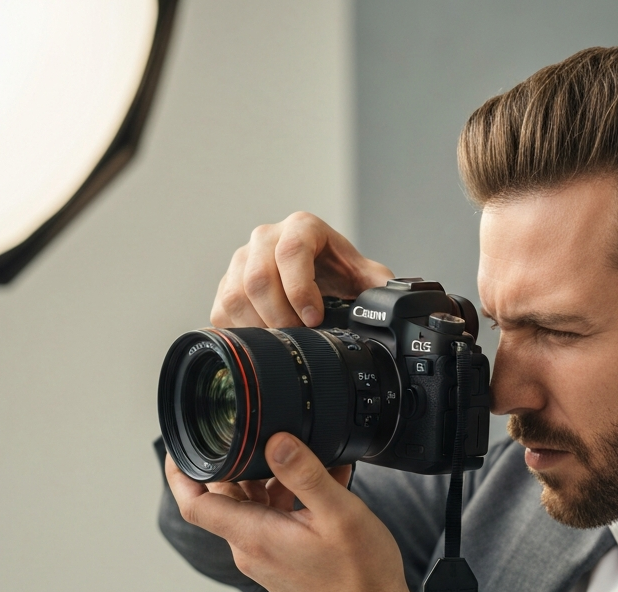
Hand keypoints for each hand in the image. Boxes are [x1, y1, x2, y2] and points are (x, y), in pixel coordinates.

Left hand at [165, 436, 420, 591]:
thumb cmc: (360, 579)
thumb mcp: (338, 514)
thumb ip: (305, 474)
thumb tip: (276, 440)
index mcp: (254, 536)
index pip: (194, 502)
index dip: (180, 471)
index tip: (182, 446)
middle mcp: (251, 549)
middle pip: (225, 496)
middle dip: (243, 463)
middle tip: (269, 438)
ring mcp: (266, 557)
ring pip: (253, 506)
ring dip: (273, 480)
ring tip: (311, 461)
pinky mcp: (282, 562)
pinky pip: (274, 520)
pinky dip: (291, 498)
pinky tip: (324, 484)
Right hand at [211, 211, 394, 328]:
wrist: (316, 276)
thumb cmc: (338, 274)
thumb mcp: (364, 278)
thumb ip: (380, 286)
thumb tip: (395, 299)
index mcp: (301, 229)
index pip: (290, 252)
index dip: (300, 289)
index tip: (313, 318)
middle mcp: (266, 238)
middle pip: (258, 278)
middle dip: (281, 316)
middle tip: (299, 335)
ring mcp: (242, 261)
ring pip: (236, 295)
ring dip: (261, 325)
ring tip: (284, 336)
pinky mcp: (226, 285)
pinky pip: (223, 310)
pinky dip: (243, 330)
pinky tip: (265, 334)